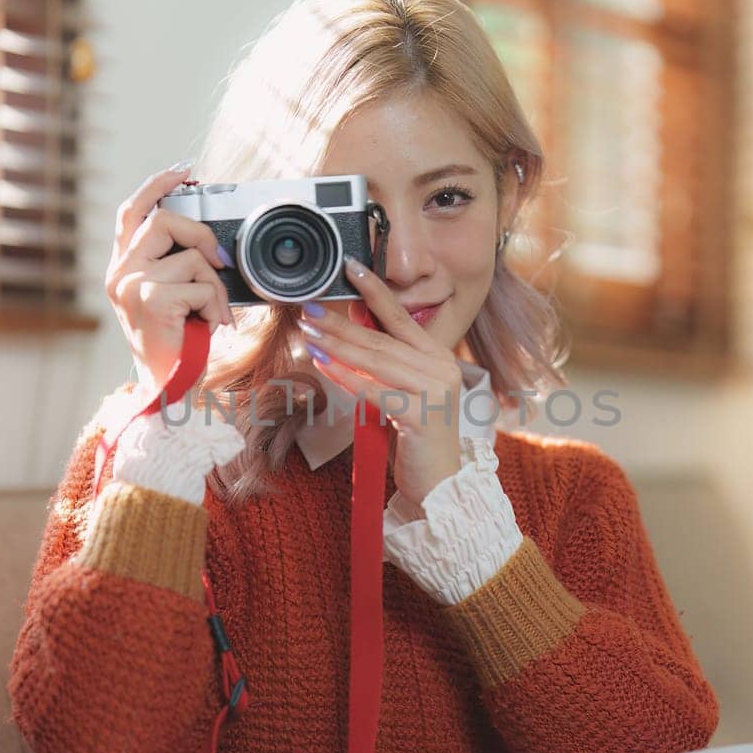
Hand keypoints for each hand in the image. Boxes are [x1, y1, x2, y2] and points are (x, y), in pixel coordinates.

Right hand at [104, 164, 234, 394]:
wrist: (166, 388)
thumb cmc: (176, 344)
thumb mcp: (173, 297)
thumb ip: (177, 264)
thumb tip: (210, 242)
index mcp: (122, 267)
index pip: (132, 211)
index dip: (156, 186)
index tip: (183, 172)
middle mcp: (119, 272)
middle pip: (163, 221)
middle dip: (201, 235)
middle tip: (219, 261)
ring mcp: (131, 284)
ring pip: (191, 257)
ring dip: (215, 285)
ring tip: (213, 312)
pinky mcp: (150, 299)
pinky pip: (201, 284)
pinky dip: (216, 305)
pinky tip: (210, 326)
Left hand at [297, 257, 462, 509]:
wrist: (439, 485)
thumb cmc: (416, 439)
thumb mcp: (402, 392)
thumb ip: (385, 361)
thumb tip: (352, 324)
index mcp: (440, 358)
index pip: (402, 317)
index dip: (376, 291)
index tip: (351, 267)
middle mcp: (443, 369)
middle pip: (382, 339)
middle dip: (341, 322)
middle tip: (309, 308)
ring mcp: (435, 392)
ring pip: (376, 361)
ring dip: (337, 345)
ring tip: (308, 332)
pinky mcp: (421, 416)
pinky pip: (373, 391)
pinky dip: (345, 376)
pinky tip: (323, 363)